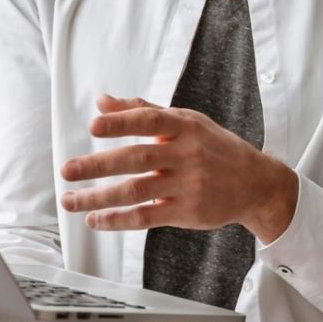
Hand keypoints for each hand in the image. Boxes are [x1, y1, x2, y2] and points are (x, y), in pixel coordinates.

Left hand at [59, 94, 298, 241]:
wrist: (256, 183)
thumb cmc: (214, 147)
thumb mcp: (186, 121)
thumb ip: (142, 110)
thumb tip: (102, 101)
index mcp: (185, 126)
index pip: (149, 120)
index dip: (120, 122)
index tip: (92, 126)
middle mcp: (187, 154)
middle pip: (137, 158)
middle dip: (98, 164)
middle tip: (66, 170)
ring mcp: (188, 185)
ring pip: (136, 191)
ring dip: (99, 198)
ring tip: (70, 200)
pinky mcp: (187, 212)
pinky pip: (146, 217)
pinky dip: (118, 220)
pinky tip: (95, 220)